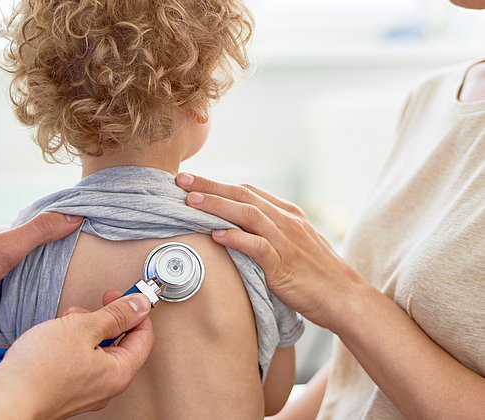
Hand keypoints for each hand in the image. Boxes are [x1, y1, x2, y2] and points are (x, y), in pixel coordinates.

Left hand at [0, 213, 81, 353]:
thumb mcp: (5, 248)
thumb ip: (39, 233)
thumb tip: (74, 215)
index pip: (29, 235)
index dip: (51, 243)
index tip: (73, 255)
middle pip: (17, 260)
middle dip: (35, 271)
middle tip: (59, 287)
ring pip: (1, 282)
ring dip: (16, 292)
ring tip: (39, 305)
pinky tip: (9, 318)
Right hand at [0, 293, 154, 419]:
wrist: (5, 399)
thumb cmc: (39, 372)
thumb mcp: (81, 328)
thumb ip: (114, 315)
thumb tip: (139, 305)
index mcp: (119, 372)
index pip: (144, 336)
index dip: (134, 310)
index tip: (119, 295)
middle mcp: (106, 385)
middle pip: (118, 342)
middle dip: (100, 319)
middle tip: (82, 312)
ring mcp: (85, 389)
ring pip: (93, 348)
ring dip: (79, 330)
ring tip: (59, 328)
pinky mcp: (66, 388)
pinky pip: (76, 359)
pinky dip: (66, 344)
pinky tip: (49, 340)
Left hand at [176, 173, 369, 329]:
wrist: (345, 298)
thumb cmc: (316, 275)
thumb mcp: (293, 245)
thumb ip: (268, 233)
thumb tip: (236, 230)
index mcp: (287, 214)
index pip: (248, 192)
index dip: (219, 185)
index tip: (194, 181)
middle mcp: (286, 221)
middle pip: (243, 196)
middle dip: (210, 186)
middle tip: (182, 180)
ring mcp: (287, 241)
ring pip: (247, 215)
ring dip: (217, 206)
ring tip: (191, 202)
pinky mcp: (285, 265)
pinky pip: (258, 246)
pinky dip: (236, 239)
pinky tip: (216, 235)